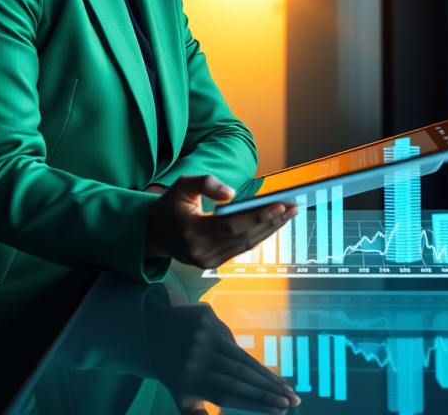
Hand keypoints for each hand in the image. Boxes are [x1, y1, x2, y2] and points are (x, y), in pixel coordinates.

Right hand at [145, 174, 298, 268]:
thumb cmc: (171, 205)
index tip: (280, 205)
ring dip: (269, 229)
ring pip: (245, 245)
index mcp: (191, 231)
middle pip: (243, 237)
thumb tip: (231, 194)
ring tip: (288, 213)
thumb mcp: (181, 185)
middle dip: (271, 221)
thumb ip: (205, 183)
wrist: (155, 233)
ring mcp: (206, 262)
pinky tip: (272, 223)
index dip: (257, 216)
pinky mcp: (212, 265)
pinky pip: (240, 249)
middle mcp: (200, 251)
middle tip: (292, 207)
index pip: (231, 225)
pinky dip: (258, 235)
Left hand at [146, 297, 300, 414]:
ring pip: (242, 358)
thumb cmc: (172, 368)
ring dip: (267, 376)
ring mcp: (205, 334)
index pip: (229, 393)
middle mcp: (199, 357)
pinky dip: (250, 358)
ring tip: (287, 388)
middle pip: (240, 377)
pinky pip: (234, 341)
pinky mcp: (209, 317)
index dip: (257, 402)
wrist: (152, 327)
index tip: (280, 410)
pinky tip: (266, 373)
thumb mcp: (179, 396)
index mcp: (191, 379)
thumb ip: (196, 414)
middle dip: (270, 391)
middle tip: (293, 402)